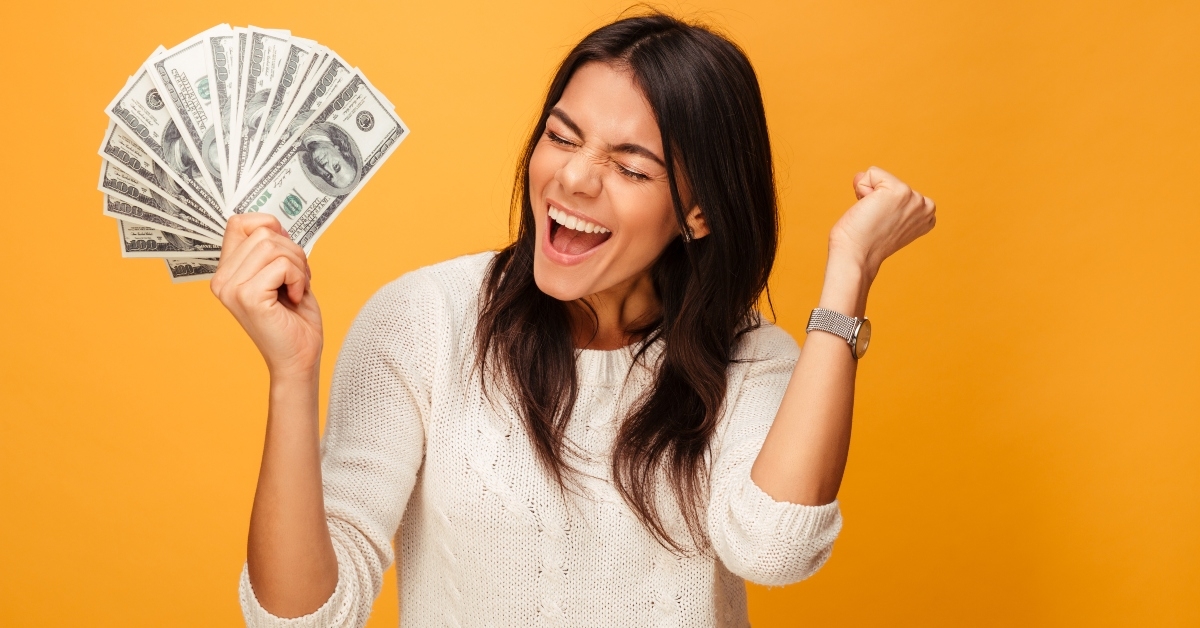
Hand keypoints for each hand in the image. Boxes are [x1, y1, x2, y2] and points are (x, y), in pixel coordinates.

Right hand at [211, 214, 322, 378]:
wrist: (299, 358)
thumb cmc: (294, 318)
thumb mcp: (282, 274)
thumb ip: (272, 248)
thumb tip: (275, 223)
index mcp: (226, 271)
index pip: (239, 222)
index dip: (270, 227)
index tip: (286, 254)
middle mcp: (222, 279)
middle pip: (264, 232)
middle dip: (293, 251)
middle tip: (297, 279)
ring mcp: (232, 288)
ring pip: (274, 245)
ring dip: (298, 265)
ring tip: (296, 289)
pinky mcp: (248, 297)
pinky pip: (283, 265)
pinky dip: (299, 279)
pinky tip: (295, 298)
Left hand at [829, 166, 936, 276]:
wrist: (855, 255)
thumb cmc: (863, 242)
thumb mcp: (883, 217)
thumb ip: (880, 195)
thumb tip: (861, 174)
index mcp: (928, 216)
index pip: (899, 192)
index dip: (883, 205)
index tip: (882, 225)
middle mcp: (926, 206)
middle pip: (890, 182)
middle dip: (876, 198)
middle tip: (874, 223)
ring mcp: (914, 198)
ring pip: (880, 178)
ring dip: (868, 195)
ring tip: (870, 218)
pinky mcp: (899, 191)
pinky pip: (871, 173)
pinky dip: (861, 188)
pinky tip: (866, 209)